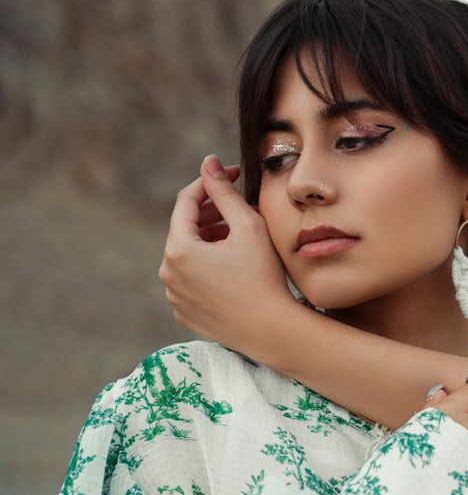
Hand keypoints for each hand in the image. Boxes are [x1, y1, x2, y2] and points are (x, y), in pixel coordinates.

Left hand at [159, 155, 293, 349]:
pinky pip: (191, 281)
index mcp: (178, 249)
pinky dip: (207, 269)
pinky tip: (232, 269)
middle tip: (238, 207)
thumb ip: (225, 192)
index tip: (233, 175)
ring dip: (209, 242)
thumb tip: (208, 163)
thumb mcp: (249, 226)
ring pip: (188, 256)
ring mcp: (174, 296)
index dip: (210, 183)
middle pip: (185, 229)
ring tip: (237, 239)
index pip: (186, 201)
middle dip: (210, 214)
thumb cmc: (263, 278)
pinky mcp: (185, 313)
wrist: (271, 331)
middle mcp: (168, 273)